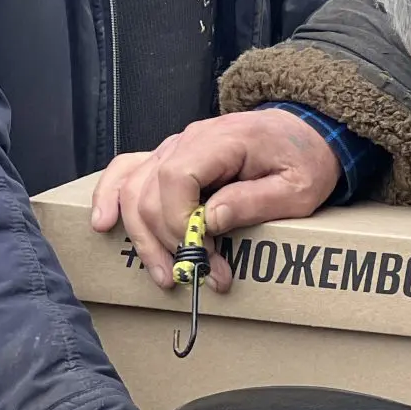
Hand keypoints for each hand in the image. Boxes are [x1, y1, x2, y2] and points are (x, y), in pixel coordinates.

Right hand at [90, 108, 339, 291]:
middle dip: (166, 241)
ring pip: (135, 188)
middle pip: (150, 189)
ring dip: (141, 236)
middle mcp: (190, 139)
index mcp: (224, 139)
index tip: (201, 251)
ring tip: (163, 274)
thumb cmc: (304, 159)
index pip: (177, 177)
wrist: (307, 132)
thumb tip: (211, 220)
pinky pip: (129, 171)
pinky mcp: (170, 158)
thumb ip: (255, 201)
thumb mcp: (298, 188)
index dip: (179, 220)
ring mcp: (175, 147)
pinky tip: (103, 223)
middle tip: (193, 277)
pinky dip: (112, 196)